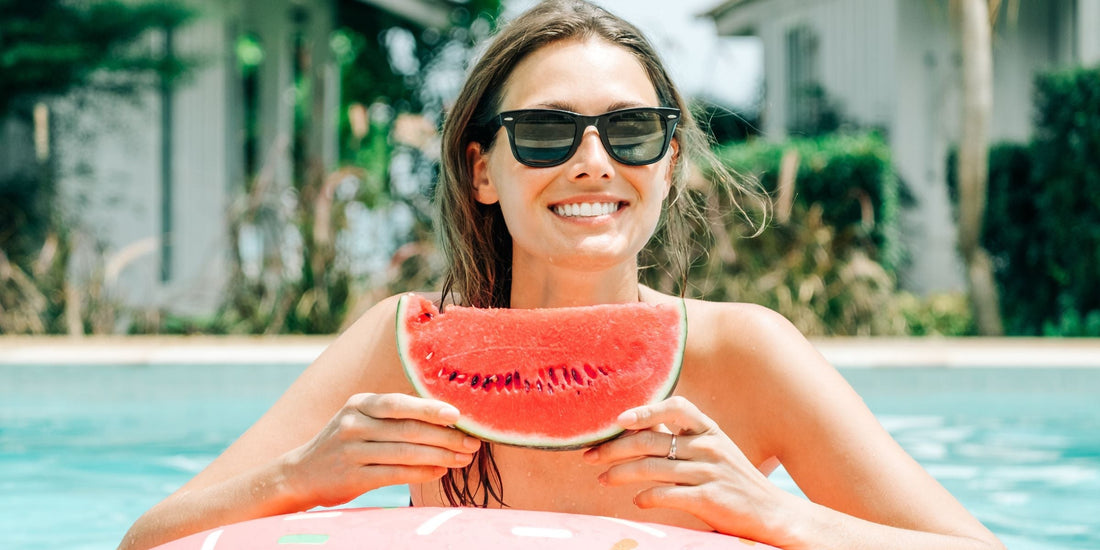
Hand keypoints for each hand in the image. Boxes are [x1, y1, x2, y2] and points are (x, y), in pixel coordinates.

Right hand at [282, 393, 480, 506]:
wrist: (300, 473)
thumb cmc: (344, 443)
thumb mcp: (360, 419)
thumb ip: (392, 415)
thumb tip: (443, 416)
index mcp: (359, 404)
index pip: (399, 403)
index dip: (430, 408)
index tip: (458, 415)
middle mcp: (353, 424)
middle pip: (407, 429)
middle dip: (445, 436)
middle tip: (472, 442)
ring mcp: (351, 451)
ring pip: (405, 452)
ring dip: (440, 456)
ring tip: (464, 458)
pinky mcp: (352, 477)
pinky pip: (395, 474)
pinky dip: (421, 473)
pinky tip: (440, 471)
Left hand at [582, 396, 789, 538]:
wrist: (772, 514)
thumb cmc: (734, 481)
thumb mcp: (713, 452)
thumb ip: (681, 442)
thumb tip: (635, 433)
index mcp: (709, 430)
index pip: (674, 407)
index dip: (644, 411)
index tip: (618, 420)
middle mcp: (708, 446)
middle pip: (650, 441)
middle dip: (614, 448)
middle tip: (590, 456)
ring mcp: (709, 472)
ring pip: (651, 468)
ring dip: (620, 474)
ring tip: (603, 480)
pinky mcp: (709, 499)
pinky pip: (665, 495)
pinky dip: (646, 498)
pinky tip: (637, 502)